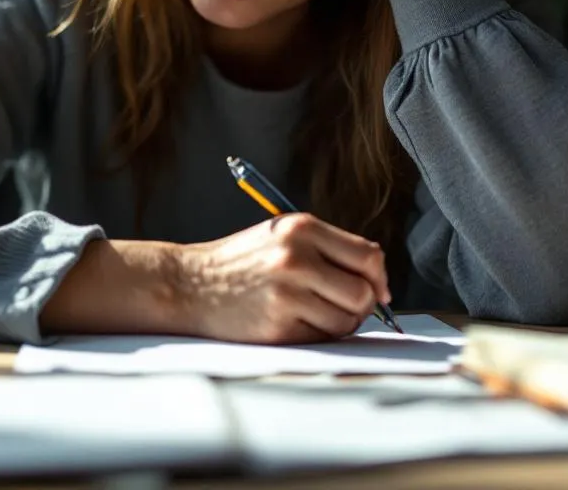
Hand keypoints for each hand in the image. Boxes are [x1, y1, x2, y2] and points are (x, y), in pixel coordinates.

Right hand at [175, 213, 390, 344]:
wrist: (188, 285)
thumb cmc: (240, 262)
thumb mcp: (281, 236)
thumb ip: (328, 249)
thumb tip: (377, 281)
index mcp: (301, 228)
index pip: (367, 256)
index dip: (379, 277)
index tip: (378, 289)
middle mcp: (296, 257)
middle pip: (363, 292)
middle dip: (364, 305)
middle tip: (348, 307)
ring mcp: (287, 293)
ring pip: (347, 320)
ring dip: (340, 323)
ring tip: (316, 314)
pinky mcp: (278, 325)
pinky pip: (321, 338)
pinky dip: (317, 336)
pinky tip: (295, 323)